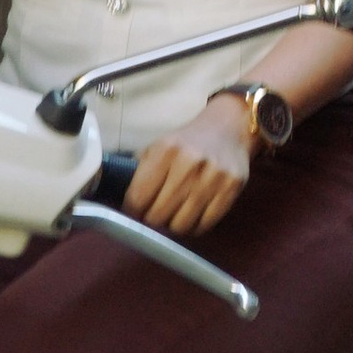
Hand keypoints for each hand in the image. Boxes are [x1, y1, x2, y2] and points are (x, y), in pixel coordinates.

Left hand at [121, 96, 257, 237]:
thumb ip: (140, 170)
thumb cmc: (187, 141)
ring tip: (175, 214)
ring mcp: (213, 177)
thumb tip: (120, 200)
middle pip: (158, 215)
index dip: (132, 209)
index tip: (135, 210)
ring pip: (181, 225)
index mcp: (166, 150)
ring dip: (174, 224)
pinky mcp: (231, 188)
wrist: (229, 127)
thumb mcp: (159, 145)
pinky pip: (205, 225)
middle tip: (156, 213)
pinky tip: (193, 214)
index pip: (137, 198)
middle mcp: (189, 163)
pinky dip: (195, 226)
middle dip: (153, 218)